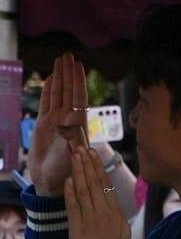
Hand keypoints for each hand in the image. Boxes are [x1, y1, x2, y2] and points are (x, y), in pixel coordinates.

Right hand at [31, 54, 89, 195]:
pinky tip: (50, 79)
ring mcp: (56, 121)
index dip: (78, 81)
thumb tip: (74, 117)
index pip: (79, 97)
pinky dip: (48, 90)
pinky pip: (46, 103)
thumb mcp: (71, 152)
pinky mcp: (44, 125)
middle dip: (69, 73)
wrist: (52, 182)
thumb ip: (72, 135)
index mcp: (78, 124)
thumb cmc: (65, 171)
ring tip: (60, 61)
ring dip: (59, 78)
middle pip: (69, 91)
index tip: (78, 65)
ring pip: (58, 94)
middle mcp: (68, 119)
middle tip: (68, 55)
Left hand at [64, 150, 130, 238]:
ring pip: (85, 192)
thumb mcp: (123, 231)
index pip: (107, 186)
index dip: (99, 168)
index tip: (94, 154)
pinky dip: (71, 193)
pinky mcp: (78, 229)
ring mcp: (91, 221)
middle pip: (95, 185)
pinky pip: (74, 207)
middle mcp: (104, 214)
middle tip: (82, 148)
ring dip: (79, 173)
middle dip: (88, 165)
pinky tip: (69, 180)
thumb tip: (111, 200)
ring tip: (75, 157)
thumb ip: (117, 214)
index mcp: (116, 214)